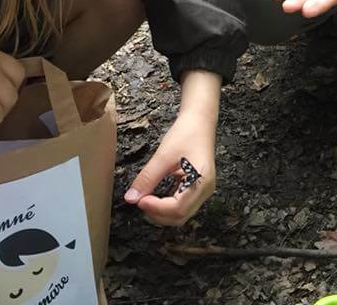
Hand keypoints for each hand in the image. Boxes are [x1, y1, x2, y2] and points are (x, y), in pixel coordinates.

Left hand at [124, 70, 220, 225]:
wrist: (199, 120)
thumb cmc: (186, 133)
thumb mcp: (163, 155)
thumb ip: (147, 178)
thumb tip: (131, 199)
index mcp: (201, 182)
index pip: (178, 209)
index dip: (157, 209)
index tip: (140, 200)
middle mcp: (205, 190)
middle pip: (180, 216)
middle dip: (158, 214)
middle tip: (140, 201)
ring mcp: (202, 190)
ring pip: (181, 214)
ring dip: (161, 212)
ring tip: (146, 199)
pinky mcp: (196, 187)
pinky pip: (181, 204)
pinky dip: (166, 205)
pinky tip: (155, 196)